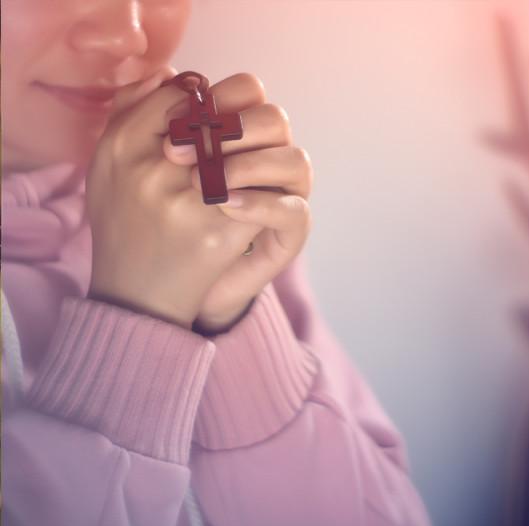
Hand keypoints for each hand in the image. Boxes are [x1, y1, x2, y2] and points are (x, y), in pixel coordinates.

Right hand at [86, 68, 263, 328]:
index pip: (182, 90)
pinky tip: (258, 203)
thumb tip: (175, 75)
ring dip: (259, 157)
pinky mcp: (219, 232)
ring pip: (249, 150)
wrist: (136, 295)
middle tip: (246, 140)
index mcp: (122, 144)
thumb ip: (133, 114)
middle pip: (224, 113)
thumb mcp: (111, 166)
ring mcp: (188, 200)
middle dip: (245, 123)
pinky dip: (265, 195)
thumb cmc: (127, 223)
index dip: (209, 97)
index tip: (217, 115)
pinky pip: (260, 194)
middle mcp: (152, 167)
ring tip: (252, 172)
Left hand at [162, 73, 312, 333]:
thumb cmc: (156, 223)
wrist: (166, 288)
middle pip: (274, 120)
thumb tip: (165, 75)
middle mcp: (265, 158)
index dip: (215, 99)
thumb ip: (149, 118)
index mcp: (236, 134)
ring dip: (249, 164)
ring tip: (204, 183)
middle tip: (175, 155)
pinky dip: (260, 205)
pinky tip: (225, 206)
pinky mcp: (288, 232)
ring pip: (294, 161)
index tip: (169, 125)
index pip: (248, 92)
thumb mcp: (143, 168)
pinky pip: (294, 211)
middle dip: (230, 130)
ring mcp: (283, 194)